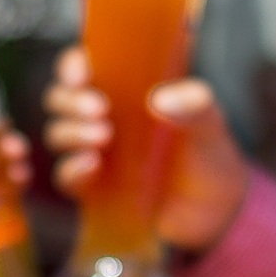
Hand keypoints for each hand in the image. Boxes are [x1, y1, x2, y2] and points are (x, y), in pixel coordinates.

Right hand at [42, 46, 248, 253]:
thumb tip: (161, 100)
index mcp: (125, 89)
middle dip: (71, 101)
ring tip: (103, 137)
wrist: (217, 211)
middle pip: (60, 99)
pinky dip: (73, 169)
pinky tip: (92, 165)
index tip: (83, 72)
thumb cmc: (209, 155)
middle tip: (99, 109)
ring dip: (72, 132)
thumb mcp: (210, 124)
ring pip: (58, 134)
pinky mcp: (94, 189)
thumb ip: (195, 104)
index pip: (83, 65)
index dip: (73, 64)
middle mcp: (103, 117)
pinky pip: (67, 176)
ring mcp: (96, 153)